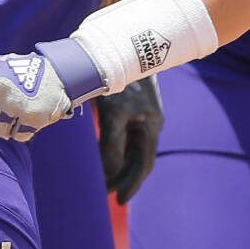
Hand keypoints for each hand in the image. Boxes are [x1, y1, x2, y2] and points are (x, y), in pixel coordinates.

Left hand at [0, 52, 76, 140]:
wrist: (56, 72)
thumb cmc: (15, 72)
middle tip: (7, 108)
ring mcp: (16, 104)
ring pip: (0, 132)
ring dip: (8, 127)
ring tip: (17, 113)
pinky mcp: (33, 117)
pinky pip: (19, 137)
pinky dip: (22, 132)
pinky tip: (27, 118)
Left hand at [95, 75, 162, 202]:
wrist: (121, 48)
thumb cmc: (120, 81)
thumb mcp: (116, 114)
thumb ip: (113, 144)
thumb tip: (110, 172)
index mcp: (151, 127)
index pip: (143, 164)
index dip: (131, 183)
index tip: (119, 200)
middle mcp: (147, 123)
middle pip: (136, 159)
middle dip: (122, 177)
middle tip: (106, 194)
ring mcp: (137, 115)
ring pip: (127, 147)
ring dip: (115, 164)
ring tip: (100, 179)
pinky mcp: (124, 106)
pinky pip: (120, 135)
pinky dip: (111, 148)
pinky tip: (98, 155)